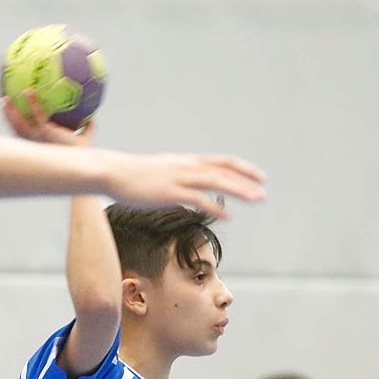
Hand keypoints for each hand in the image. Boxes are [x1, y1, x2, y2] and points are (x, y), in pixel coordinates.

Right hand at [2, 92, 91, 146]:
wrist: (83, 160)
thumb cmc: (85, 153)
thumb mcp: (85, 138)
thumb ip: (86, 127)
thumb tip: (92, 116)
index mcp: (42, 145)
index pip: (25, 136)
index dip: (17, 126)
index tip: (12, 115)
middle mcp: (37, 143)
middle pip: (16, 130)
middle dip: (7, 118)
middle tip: (3, 103)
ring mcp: (39, 138)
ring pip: (18, 125)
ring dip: (10, 111)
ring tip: (5, 98)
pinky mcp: (45, 131)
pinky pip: (36, 114)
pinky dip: (31, 102)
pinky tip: (29, 91)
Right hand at [105, 153, 265, 220]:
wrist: (115, 172)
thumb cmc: (136, 176)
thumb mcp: (164, 173)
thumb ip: (181, 181)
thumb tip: (191, 196)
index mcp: (188, 162)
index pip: (222, 162)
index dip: (243, 169)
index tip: (259, 177)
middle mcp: (188, 167)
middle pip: (224, 171)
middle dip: (246, 182)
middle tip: (264, 193)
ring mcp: (180, 178)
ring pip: (216, 182)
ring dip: (238, 190)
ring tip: (255, 199)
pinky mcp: (170, 192)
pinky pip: (198, 199)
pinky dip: (214, 207)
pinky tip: (226, 216)